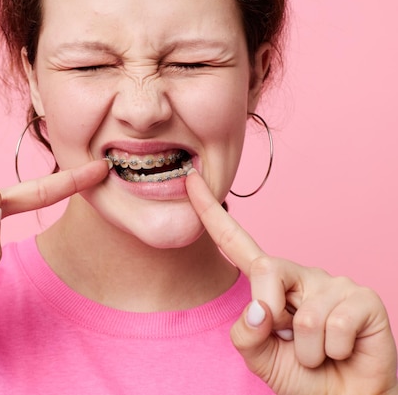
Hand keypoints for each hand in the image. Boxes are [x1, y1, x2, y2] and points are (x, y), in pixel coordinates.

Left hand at [185, 170, 397, 394]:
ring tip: (321, 352)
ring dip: (305, 350)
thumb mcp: (259, 356)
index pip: (237, 243)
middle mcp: (301, 275)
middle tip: (289, 342)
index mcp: (271, 283)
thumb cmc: (301, 374)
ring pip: (301, 315)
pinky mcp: (363, 298)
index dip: (211, 213)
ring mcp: (333, 283)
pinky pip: (333, 326)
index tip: (190, 181)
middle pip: (265, 271)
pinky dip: (332, 351)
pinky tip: (342, 351)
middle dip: (269, 313)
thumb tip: (260, 308)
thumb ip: (246, 334)